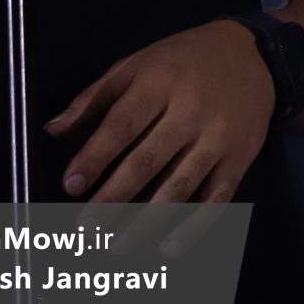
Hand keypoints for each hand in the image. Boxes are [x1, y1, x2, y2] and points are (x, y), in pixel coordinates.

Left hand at [45, 19, 272, 255]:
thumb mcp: (135, 64)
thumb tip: (53, 130)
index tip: (70, 185)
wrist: (251, 56)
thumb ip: (93, 98)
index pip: (121, 124)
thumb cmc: (182, 61)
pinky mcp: (239, 159)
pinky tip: (169, 247)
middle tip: (87, 229)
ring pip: (179, 185)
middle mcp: (189, 111)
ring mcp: (217, 138)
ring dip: (147, 221)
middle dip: (114, 197)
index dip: (94, 157)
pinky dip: (193, 227)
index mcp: (158, 82)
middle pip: (148, 160)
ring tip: (118, 246)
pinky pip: (216, 199)